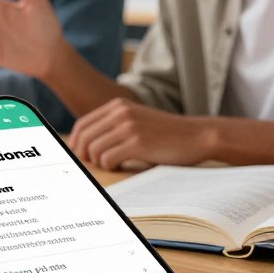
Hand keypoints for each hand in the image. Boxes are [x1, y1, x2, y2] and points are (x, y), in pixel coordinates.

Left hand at [69, 98, 212, 170]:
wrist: (197, 135)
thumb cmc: (166, 134)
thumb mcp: (137, 120)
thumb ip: (115, 126)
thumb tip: (86, 145)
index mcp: (118, 106)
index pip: (82, 125)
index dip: (76, 143)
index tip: (79, 156)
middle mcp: (120, 113)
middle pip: (84, 138)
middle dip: (84, 155)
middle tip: (93, 165)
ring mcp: (128, 127)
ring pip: (94, 150)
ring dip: (100, 162)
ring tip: (115, 164)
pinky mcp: (137, 143)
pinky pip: (108, 159)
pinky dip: (111, 166)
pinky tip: (124, 165)